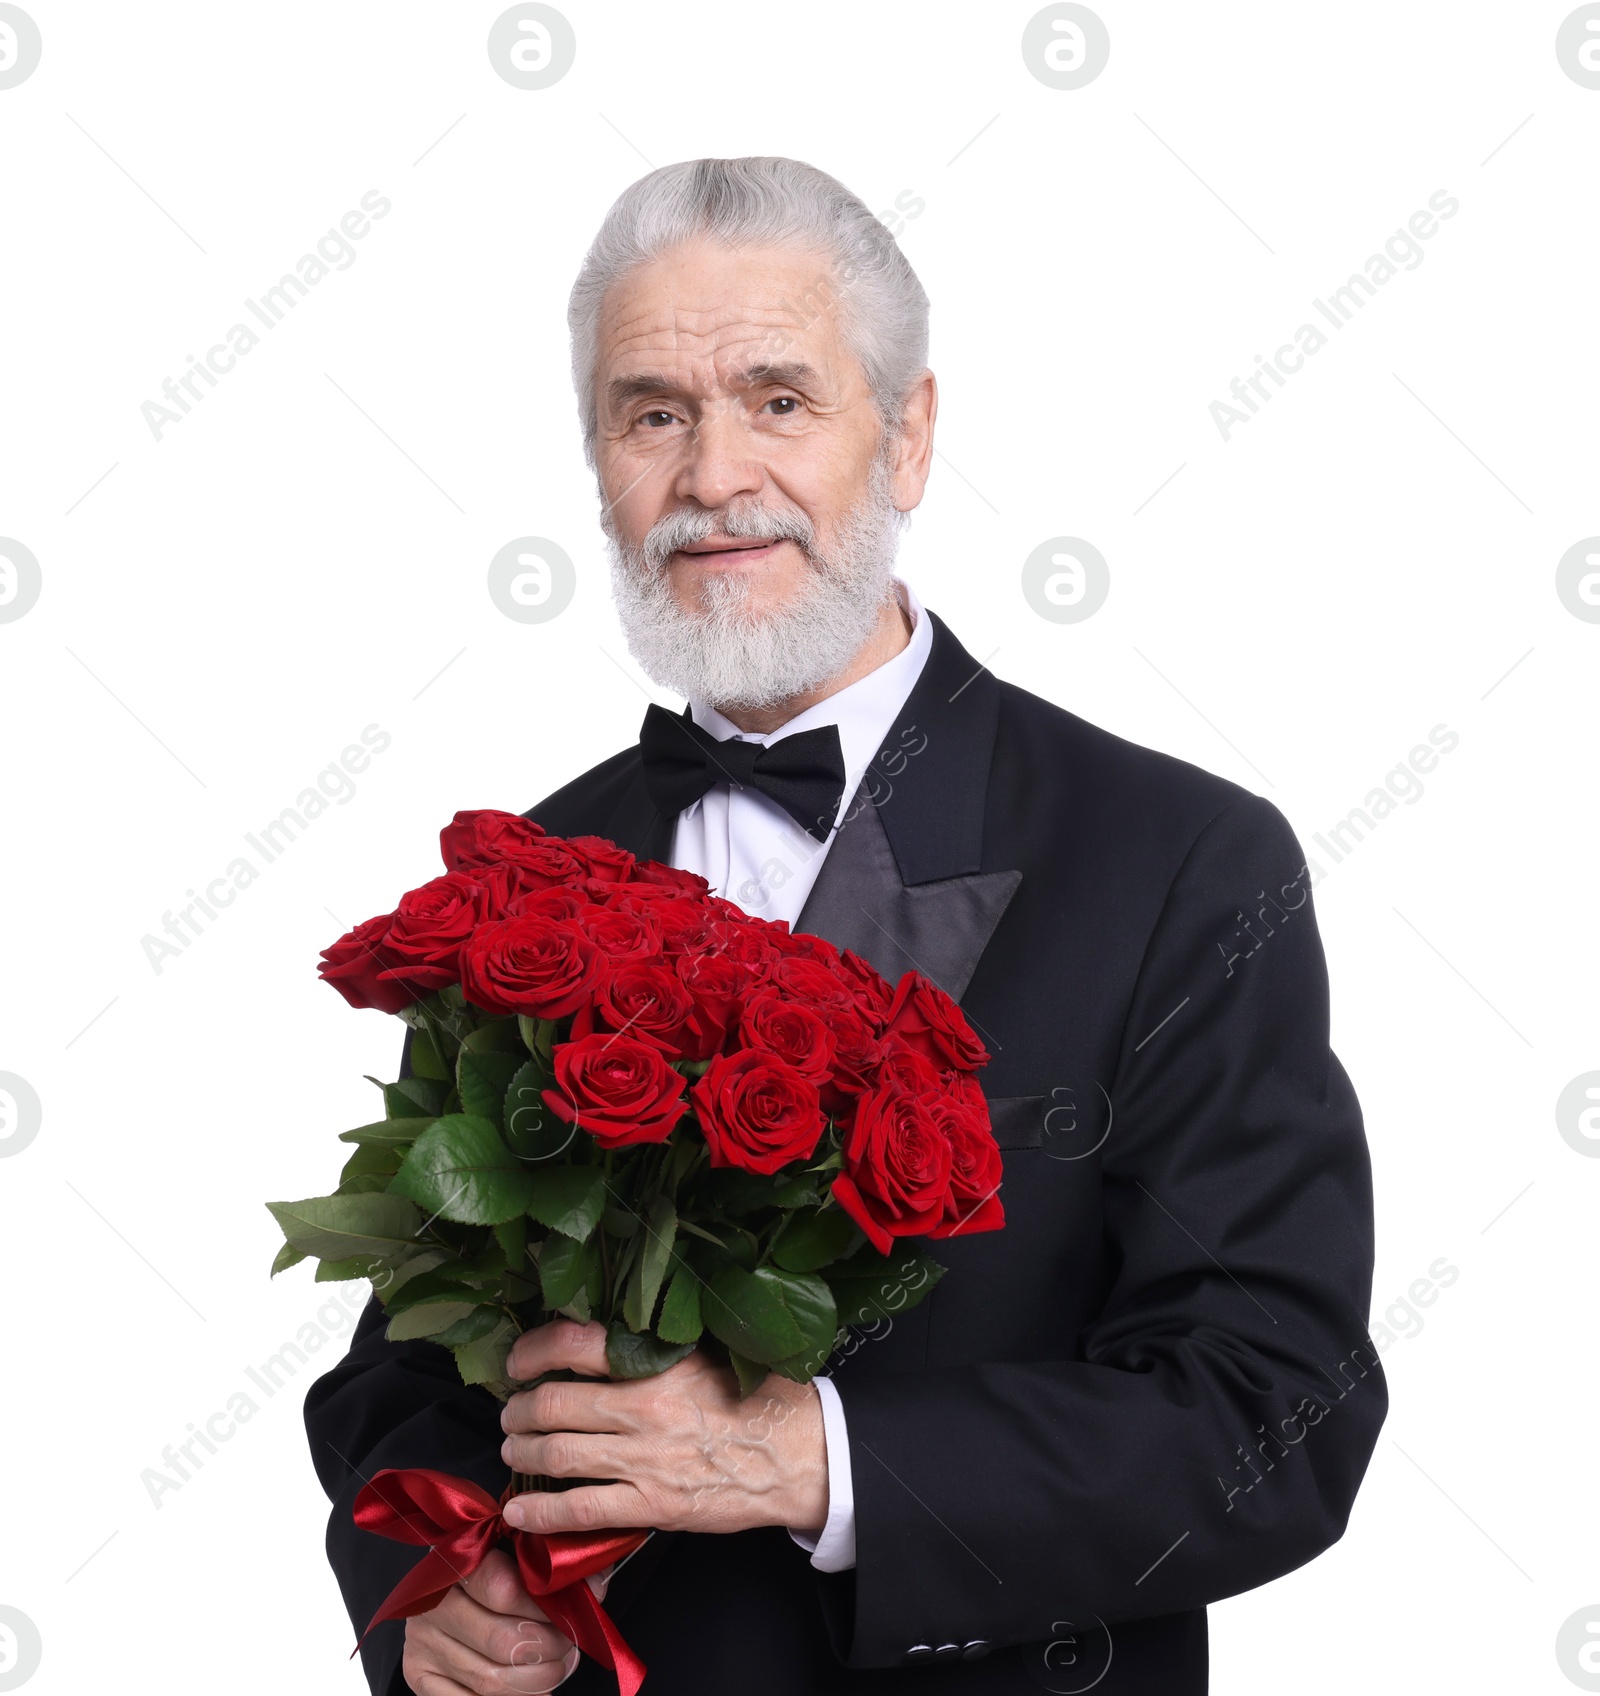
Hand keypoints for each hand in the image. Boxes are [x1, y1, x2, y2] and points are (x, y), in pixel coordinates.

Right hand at [401, 1546, 606, 1694]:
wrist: (448, 1593)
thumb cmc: (494, 1568)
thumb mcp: (517, 1553)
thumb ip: (552, 1563)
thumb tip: (595, 1586)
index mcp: (456, 1561)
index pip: (503, 1590)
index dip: (547, 1607)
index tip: (575, 1612)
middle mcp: (431, 1603)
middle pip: (502, 1641)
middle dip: (549, 1648)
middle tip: (572, 1646)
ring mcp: (421, 1642)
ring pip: (491, 1679)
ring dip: (537, 1680)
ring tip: (560, 1667)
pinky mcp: (419, 1676)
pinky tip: (535, 1690)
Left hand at [499, 1319, 828, 1538]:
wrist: (801, 1456)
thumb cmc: (761, 1398)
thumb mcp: (712, 1353)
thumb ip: (661, 1348)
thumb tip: (607, 1338)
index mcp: (659, 1362)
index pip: (576, 1345)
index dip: (533, 1351)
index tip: (517, 1361)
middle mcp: (644, 1407)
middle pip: (555, 1403)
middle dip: (520, 1409)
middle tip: (511, 1412)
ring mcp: (645, 1459)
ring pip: (558, 1454)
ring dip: (523, 1452)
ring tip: (513, 1450)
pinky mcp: (652, 1505)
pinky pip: (581, 1510)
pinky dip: (542, 1511)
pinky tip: (522, 1510)